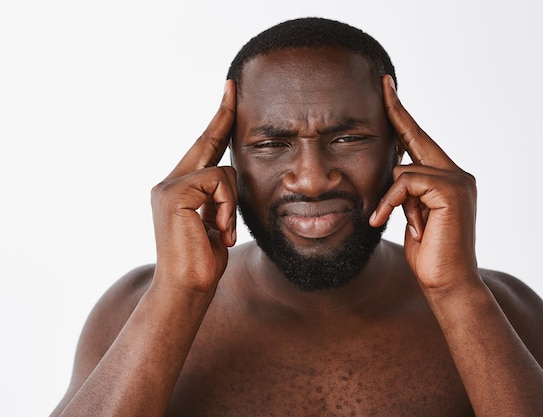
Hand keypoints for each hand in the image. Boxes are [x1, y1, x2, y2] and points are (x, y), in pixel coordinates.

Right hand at [150, 80, 237, 292]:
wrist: (187, 289)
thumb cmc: (205, 262)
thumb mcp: (217, 224)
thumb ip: (219, 200)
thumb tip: (231, 181)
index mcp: (181, 189)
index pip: (204, 149)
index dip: (217, 123)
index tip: (229, 95)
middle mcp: (169, 182)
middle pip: (207, 143)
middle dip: (223, 115)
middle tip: (233, 85)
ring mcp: (168, 185)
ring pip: (223, 170)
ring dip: (232, 204)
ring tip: (222, 232)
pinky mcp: (173, 192)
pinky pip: (219, 182)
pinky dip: (227, 207)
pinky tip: (219, 231)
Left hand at [370, 75, 478, 290]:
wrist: (446, 284)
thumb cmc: (426, 255)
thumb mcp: (410, 216)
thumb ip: (407, 191)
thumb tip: (393, 171)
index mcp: (448, 179)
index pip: (420, 141)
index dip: (403, 117)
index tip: (389, 91)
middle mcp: (458, 174)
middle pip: (417, 137)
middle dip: (397, 112)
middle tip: (383, 83)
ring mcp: (458, 180)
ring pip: (406, 168)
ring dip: (392, 198)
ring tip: (393, 222)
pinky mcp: (452, 190)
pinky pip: (407, 181)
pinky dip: (392, 201)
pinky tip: (387, 220)